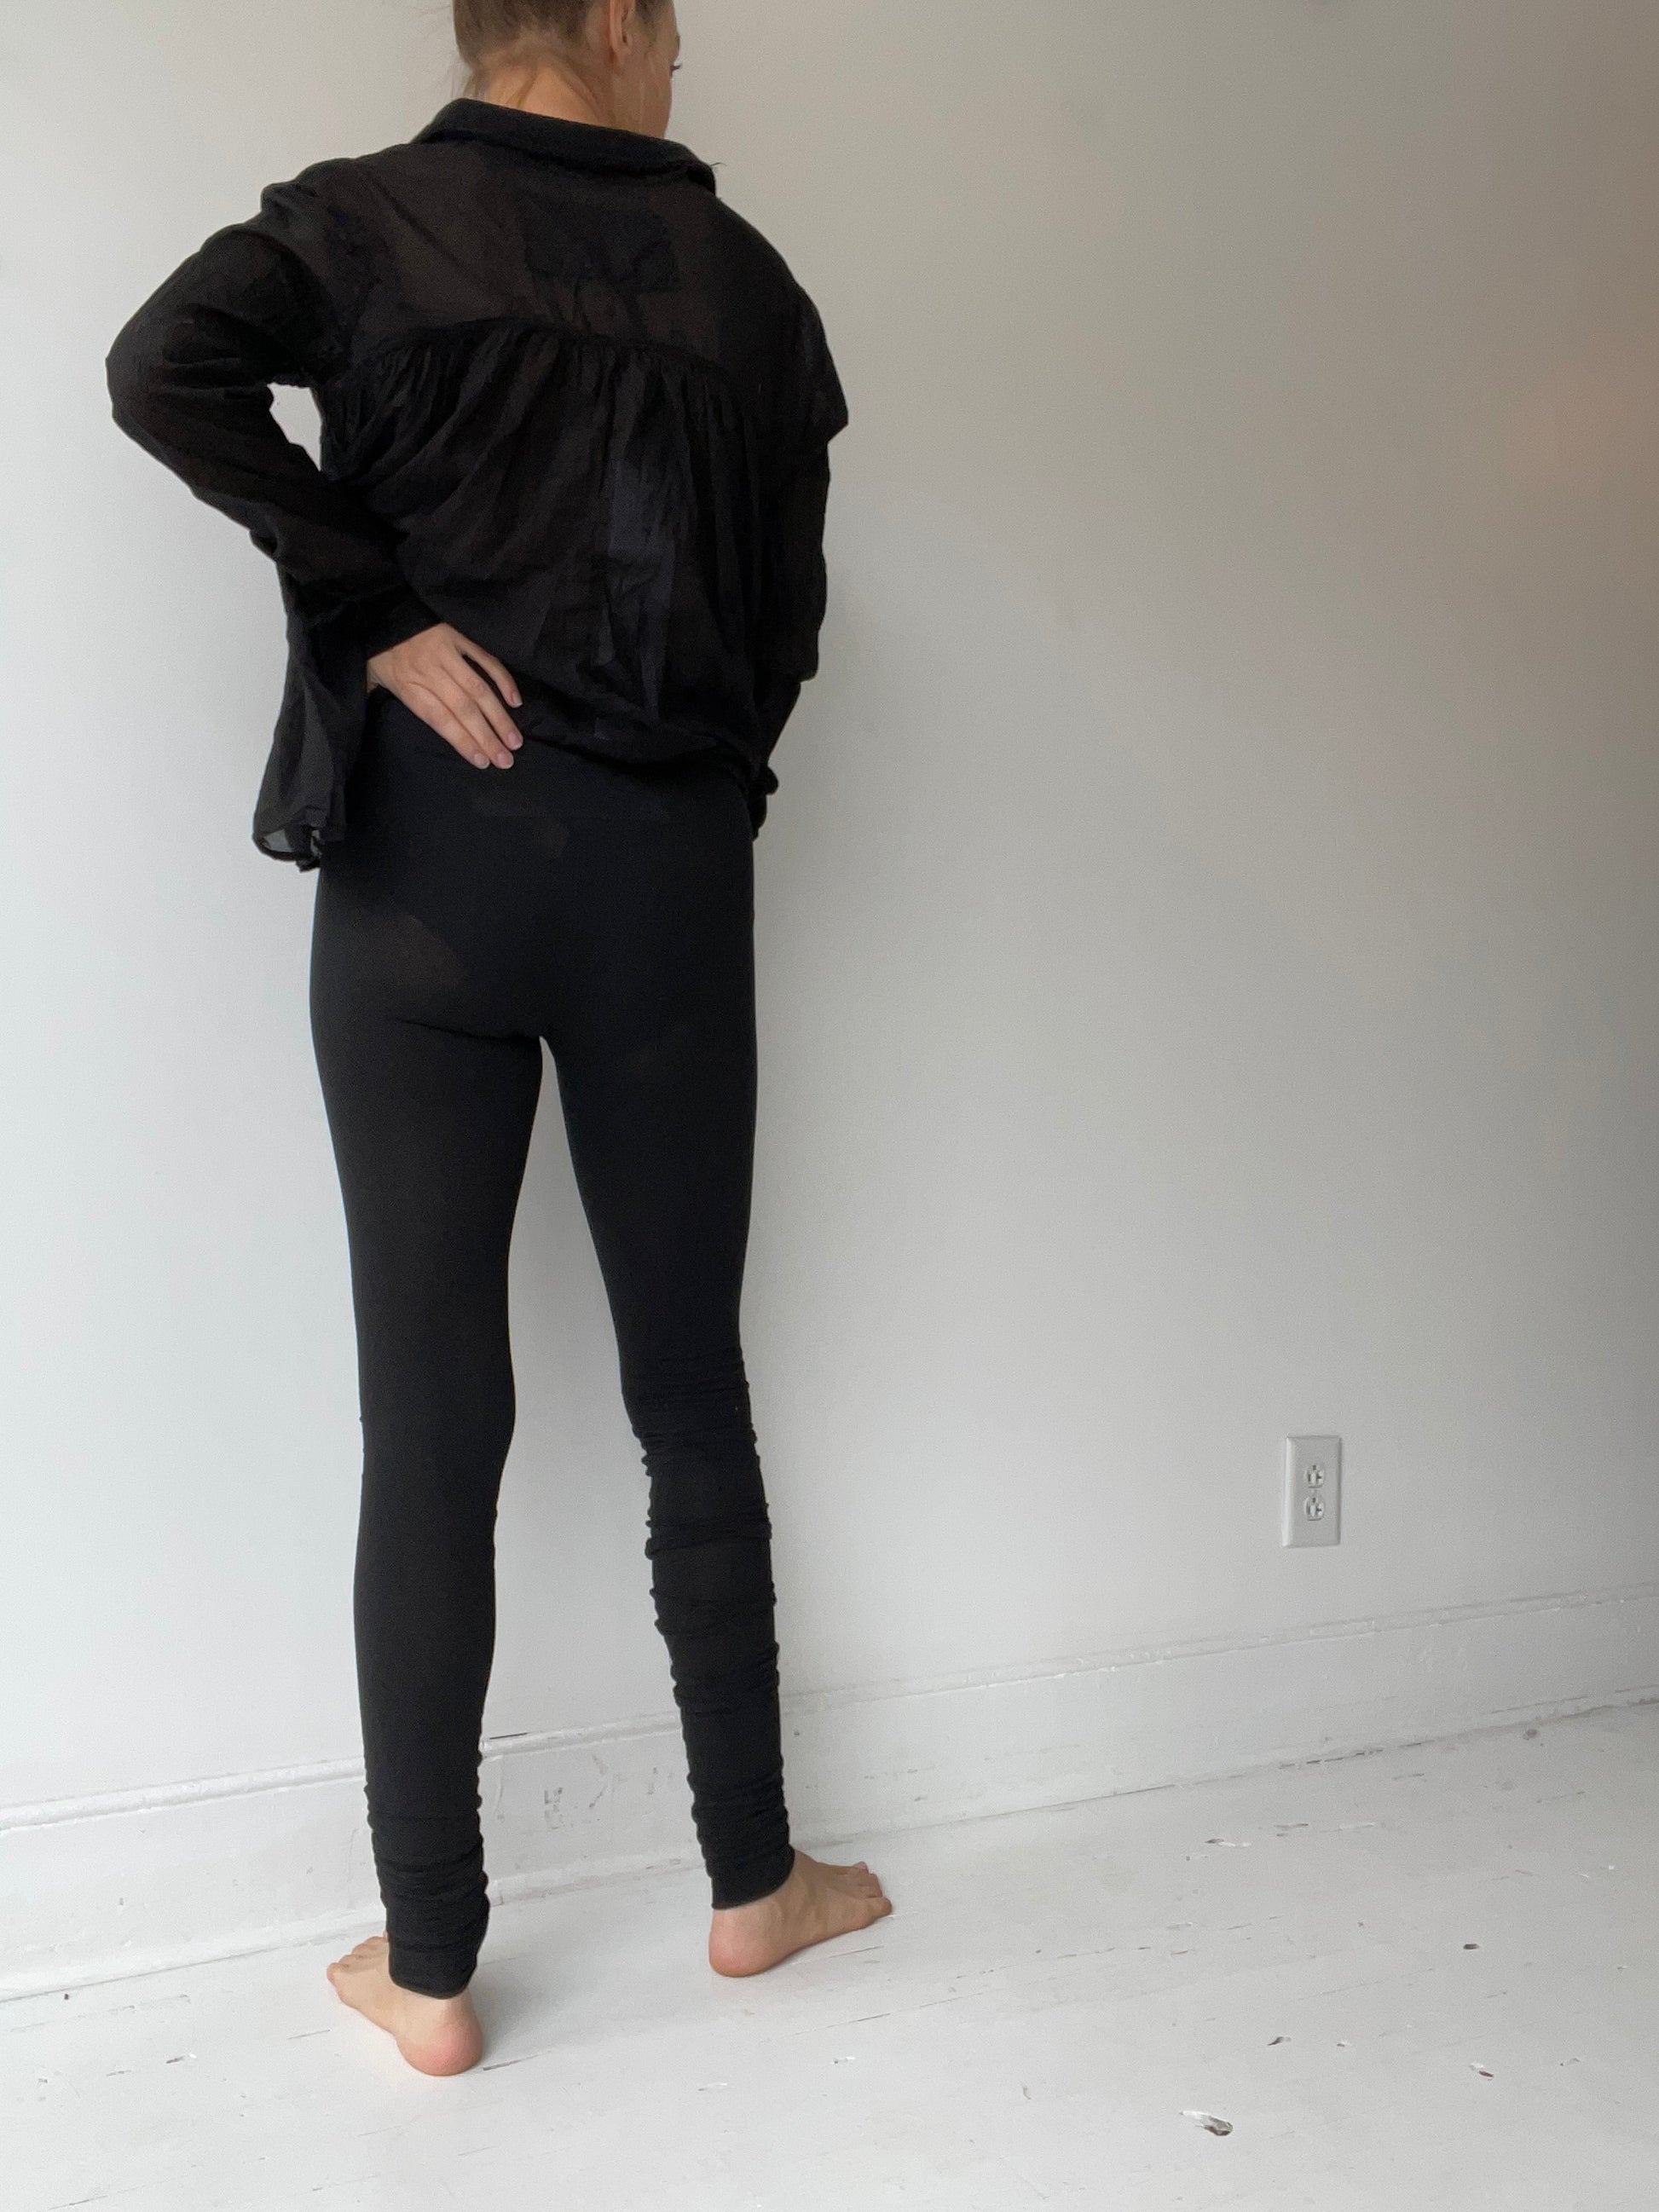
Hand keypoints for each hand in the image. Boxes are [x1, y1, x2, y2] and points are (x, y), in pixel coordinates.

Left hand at [366, 624, 522, 768]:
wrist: (379, 607)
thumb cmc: (376, 650)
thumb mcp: (369, 679)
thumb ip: (376, 700)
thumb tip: (374, 724)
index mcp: (407, 685)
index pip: (439, 719)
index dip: (462, 741)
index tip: (483, 761)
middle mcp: (429, 671)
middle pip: (463, 710)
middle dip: (487, 737)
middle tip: (507, 760)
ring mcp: (446, 652)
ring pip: (478, 689)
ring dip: (499, 717)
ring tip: (515, 740)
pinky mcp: (458, 636)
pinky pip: (485, 658)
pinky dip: (502, 679)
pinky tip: (514, 701)